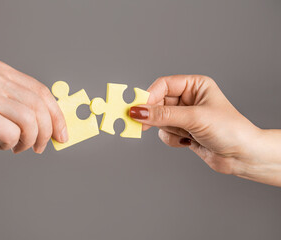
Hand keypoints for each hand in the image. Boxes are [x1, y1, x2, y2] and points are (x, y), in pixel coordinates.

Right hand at [0, 60, 67, 156]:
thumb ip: (22, 107)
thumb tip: (54, 125)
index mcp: (1, 72)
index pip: (42, 92)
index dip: (57, 115)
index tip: (62, 133)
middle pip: (39, 106)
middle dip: (47, 132)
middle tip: (40, 147)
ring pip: (30, 121)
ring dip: (28, 141)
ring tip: (15, 146)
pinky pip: (12, 134)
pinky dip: (9, 144)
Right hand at [130, 75, 280, 186]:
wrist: (243, 155)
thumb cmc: (229, 129)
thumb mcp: (194, 118)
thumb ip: (163, 115)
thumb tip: (137, 111)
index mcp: (195, 85)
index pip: (163, 85)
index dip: (148, 96)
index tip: (135, 109)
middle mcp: (189, 98)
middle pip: (158, 103)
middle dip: (153, 116)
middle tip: (138, 124)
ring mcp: (185, 115)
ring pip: (160, 119)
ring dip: (168, 129)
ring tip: (183, 134)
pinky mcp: (183, 130)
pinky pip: (165, 132)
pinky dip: (172, 138)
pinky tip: (187, 141)